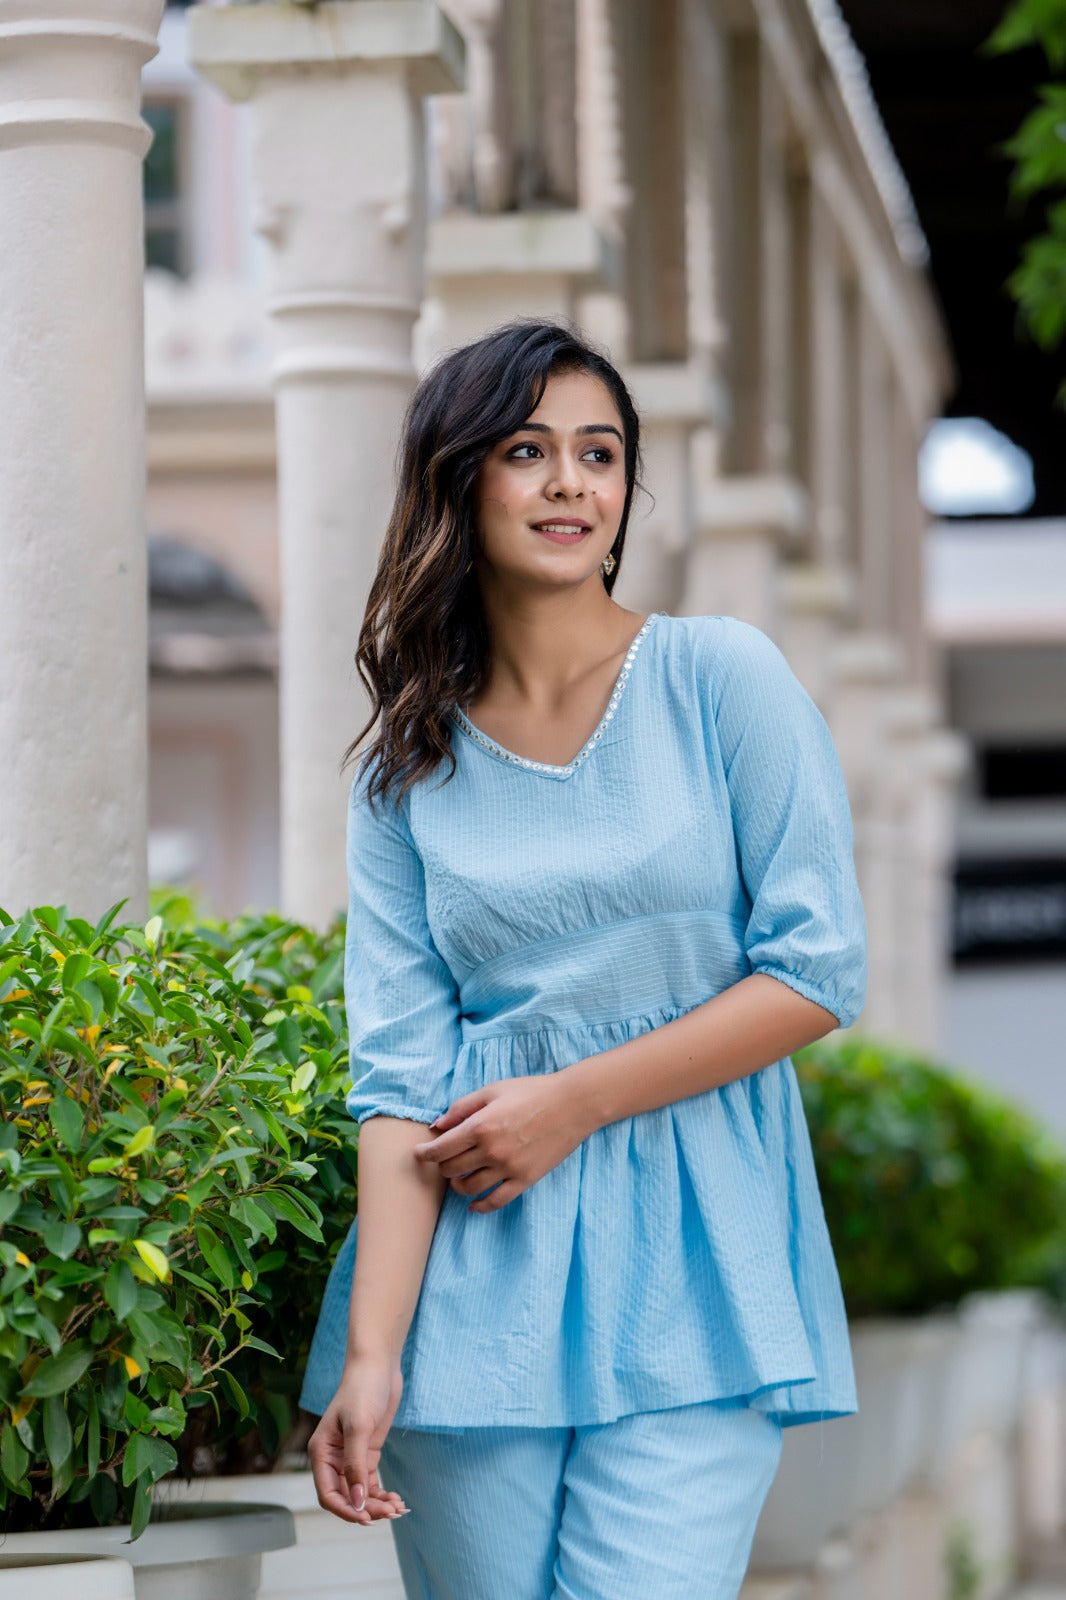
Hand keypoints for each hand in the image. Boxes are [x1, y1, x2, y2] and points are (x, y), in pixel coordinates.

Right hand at [308, 1358, 409, 1524]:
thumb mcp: (359, 1427)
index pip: (327, 1494)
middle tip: (391, 1512)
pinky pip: (370, 1482)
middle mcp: (332, 1458)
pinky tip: (397, 1498)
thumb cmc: (363, 1389)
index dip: (346, 1510)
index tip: (367, 1518)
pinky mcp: (367, 1452)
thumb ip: (356, 1466)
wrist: (378, 1364)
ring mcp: (350, 1456)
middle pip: (346, 1497)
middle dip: (367, 1509)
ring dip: (377, 1504)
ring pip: (360, 1493)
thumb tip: (357, 1503)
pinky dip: (382, 1493)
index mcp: (320, 1452)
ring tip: (398, 1508)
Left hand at [412, 1073, 591, 1212]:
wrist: (571, 1104)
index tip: (418, 1154)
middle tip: (442, 1160)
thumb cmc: (531, 1092)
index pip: (441, 1148)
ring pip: (469, 1187)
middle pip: (451, 1168)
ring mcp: (508, 1168)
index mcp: (480, 1126)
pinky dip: (480, 1206)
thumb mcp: (493, 1090)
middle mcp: (491, 1150)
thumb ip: (462, 1108)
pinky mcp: (524, 1179)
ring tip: (457, 1179)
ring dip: (457, 1185)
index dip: (425, 1153)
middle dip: (441, 1165)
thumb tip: (437, 1125)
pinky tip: (474, 1205)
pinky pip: (496, 1200)